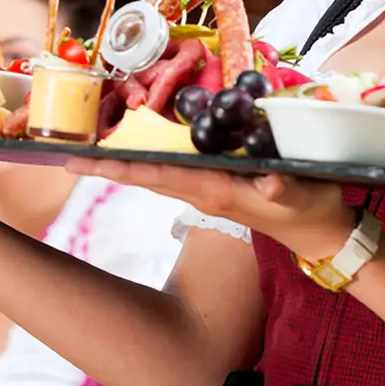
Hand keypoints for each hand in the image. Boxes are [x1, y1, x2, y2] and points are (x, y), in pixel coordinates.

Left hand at [64, 157, 354, 253]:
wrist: (319, 234)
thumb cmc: (312, 209)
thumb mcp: (306, 195)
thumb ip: (287, 188)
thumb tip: (271, 180)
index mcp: (217, 189)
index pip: (160, 175)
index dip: (122, 167)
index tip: (85, 163)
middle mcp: (203, 190)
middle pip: (145, 175)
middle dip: (106, 166)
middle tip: (65, 154)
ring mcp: (205, 189)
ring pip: (153, 174)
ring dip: (120, 164)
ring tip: (85, 152)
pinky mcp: (213, 186)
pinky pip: (170, 171)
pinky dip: (145, 161)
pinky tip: (127, 151)